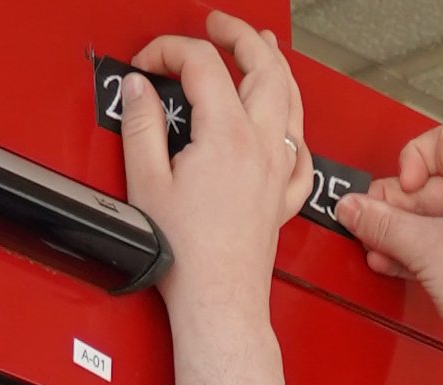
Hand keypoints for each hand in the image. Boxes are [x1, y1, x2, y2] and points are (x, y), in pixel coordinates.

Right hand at [122, 13, 312, 384]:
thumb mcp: (146, 180)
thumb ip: (142, 125)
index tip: (148, 65)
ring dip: (275, 68)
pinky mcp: (283, 197)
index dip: (171, 51)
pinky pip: (302, 153)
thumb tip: (141, 89)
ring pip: (292, 101)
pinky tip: (287, 125)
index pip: (204, 64)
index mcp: (227, 135)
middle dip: (241, 36)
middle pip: (265, 68)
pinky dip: (294, 127)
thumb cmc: (186, 254)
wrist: (217, 299)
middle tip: (220, 24)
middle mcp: (262, 147)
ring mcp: (278, 171)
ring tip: (260, 48)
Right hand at [334, 127, 442, 384]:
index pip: (442, 143)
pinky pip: (440, 245)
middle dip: (394, 205)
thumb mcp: (426, 248)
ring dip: (399, 232)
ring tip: (376, 245)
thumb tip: (355, 208)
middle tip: (369, 221)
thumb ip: (381, 223)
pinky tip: (392, 261)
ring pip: (432, 219)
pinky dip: (414, 251)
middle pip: (430, 186)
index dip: (412, 160)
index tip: (398, 187)